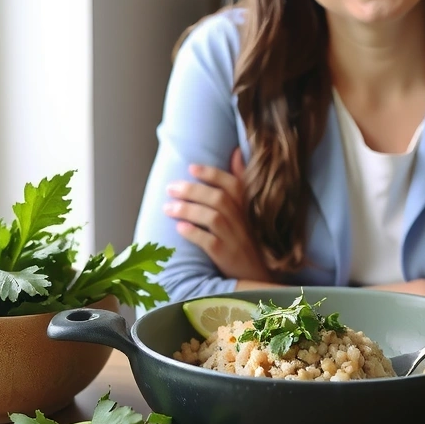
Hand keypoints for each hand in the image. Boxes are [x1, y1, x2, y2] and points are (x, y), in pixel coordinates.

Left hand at [163, 148, 271, 281]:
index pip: (232, 184)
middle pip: (218, 199)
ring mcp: (235, 238)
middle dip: (192, 191)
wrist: (257, 272)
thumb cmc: (247, 234)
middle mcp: (243, 219)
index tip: (191, 168)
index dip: (212, 174)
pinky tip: (180, 228)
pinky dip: (194, 233)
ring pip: (212, 218)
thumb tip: (236, 151)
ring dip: (188, 210)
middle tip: (170, 188)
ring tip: (167, 208)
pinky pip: (210, 242)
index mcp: (247, 205)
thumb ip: (241, 179)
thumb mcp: (249, 206)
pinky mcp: (227, 256)